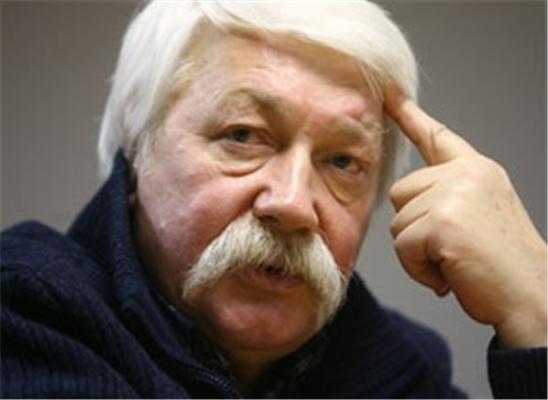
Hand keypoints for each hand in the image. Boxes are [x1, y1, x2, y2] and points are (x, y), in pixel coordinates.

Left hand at [384, 87, 546, 348]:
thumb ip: (448, 196)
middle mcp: (467, 174)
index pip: (437, 138)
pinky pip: (403, 246)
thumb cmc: (501, 264)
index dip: (411, 118)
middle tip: (450, 248)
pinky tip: (449, 275)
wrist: (532, 296)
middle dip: (415, 226)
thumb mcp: (478, 216)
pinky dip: (418, 269)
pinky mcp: (442, 222)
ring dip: (418, 252)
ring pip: (399, 223)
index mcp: (477, 171)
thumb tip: (409, 199)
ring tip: (454, 262)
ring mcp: (455, 195)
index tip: (391, 97)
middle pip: (402, 192)